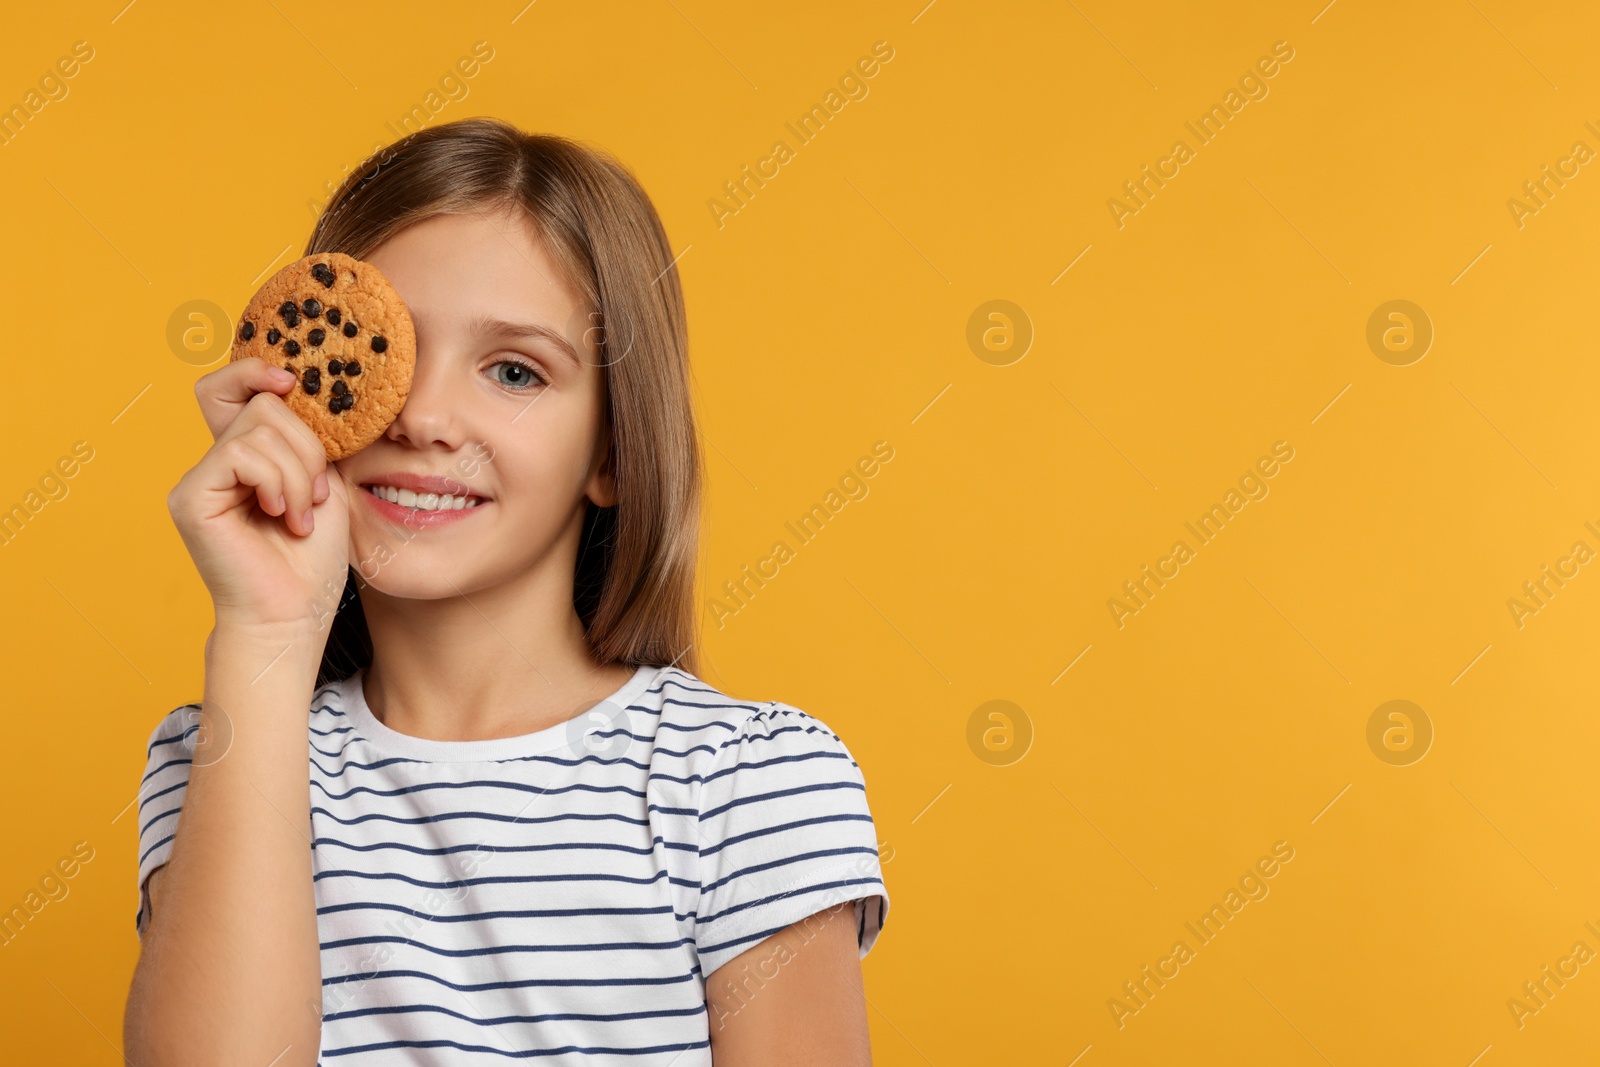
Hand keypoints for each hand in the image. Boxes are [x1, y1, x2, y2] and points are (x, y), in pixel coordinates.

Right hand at [167, 357, 349, 633]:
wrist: (294, 614)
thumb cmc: (311, 559)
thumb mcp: (324, 483)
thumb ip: (308, 438)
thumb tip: (300, 386)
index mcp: (246, 457)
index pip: (231, 387)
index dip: (257, 371)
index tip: (293, 382)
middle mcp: (215, 462)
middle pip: (262, 404)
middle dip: (307, 448)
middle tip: (316, 497)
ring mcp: (199, 479)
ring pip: (259, 427)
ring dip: (299, 474)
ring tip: (299, 516)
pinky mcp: (190, 497)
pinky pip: (241, 454)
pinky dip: (278, 482)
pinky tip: (281, 517)